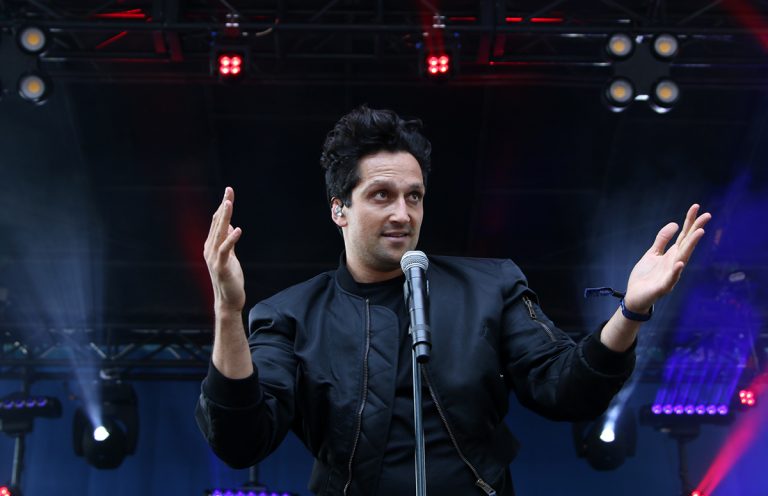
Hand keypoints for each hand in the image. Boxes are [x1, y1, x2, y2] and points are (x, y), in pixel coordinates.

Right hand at [204, 187, 244, 312]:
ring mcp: (213, 257)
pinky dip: (231, 239)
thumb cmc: (229, 279)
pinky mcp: (221, 266)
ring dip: (225, 217)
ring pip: (219, 233)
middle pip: (217, 223)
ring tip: (229, 203)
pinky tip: (237, 229)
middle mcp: (210, 249)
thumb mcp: (230, 256)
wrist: (228, 300)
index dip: (223, 207)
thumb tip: (229, 226)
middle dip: (224, 206)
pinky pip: (225, 250)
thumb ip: (228, 241)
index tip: (229, 193)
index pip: (217, 222)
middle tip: (229, 191)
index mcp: (212, 245)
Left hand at [623, 204, 711, 312]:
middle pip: (687, 244)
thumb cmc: (645, 276)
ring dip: (691, 246)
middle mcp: (675, 263)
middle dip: (696, 229)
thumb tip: (675, 224)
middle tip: (707, 215)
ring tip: (699, 232)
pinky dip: (676, 271)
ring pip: (683, 258)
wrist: (635, 297)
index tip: (696, 206)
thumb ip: (662, 240)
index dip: (690, 221)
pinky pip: (671, 279)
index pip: (684, 236)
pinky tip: (679, 263)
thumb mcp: (652, 253)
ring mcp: (670, 275)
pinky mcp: (662, 287)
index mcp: (672, 254)